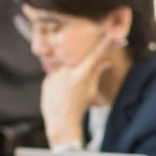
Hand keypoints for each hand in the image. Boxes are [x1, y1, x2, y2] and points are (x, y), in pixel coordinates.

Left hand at [41, 33, 114, 148]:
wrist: (61, 121)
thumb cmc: (79, 107)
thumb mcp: (91, 90)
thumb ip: (96, 73)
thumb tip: (106, 62)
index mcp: (80, 75)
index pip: (94, 56)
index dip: (102, 44)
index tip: (108, 33)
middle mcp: (66, 72)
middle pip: (78, 62)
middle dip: (82, 69)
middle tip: (80, 84)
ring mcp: (55, 75)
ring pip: (66, 69)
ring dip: (69, 76)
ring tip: (69, 92)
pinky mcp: (47, 80)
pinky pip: (56, 75)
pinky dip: (60, 80)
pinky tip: (61, 93)